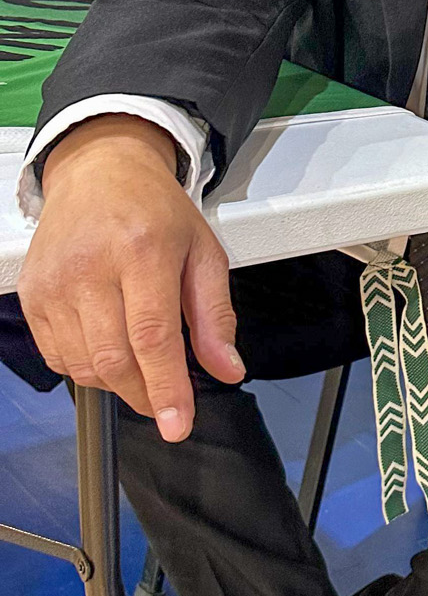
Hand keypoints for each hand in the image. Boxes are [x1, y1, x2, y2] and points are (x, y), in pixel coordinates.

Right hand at [18, 116, 243, 438]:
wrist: (100, 171)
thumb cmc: (155, 211)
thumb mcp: (204, 252)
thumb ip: (216, 315)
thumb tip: (227, 369)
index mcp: (142, 250)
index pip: (152, 337)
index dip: (166, 389)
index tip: (178, 424)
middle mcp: (90, 266)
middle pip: (115, 359)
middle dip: (145, 395)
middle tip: (167, 402)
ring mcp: (54, 282)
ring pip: (84, 366)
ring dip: (118, 382)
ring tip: (141, 363)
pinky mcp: (32, 293)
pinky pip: (58, 356)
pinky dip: (86, 368)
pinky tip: (108, 348)